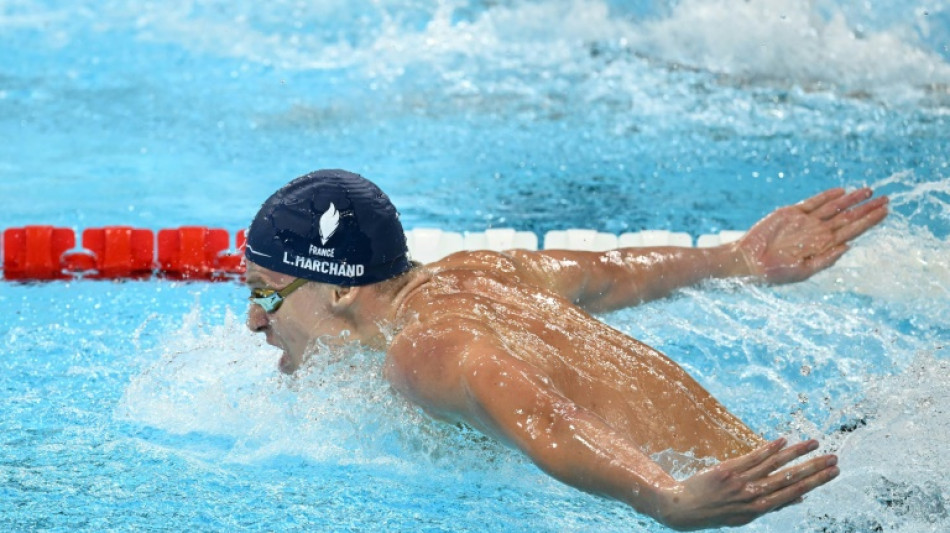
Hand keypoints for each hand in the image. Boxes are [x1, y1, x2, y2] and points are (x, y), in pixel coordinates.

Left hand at [656, 438, 838, 530]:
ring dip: (796, 453)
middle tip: (834, 458)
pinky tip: (783, 440)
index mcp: (760, 509)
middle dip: (814, 468)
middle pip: (790, 478)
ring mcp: (741, 482)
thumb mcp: (746, 516)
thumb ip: (771, 504)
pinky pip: (752, 457)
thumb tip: (799, 497)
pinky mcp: (727, 469)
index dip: (816, 481)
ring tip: (814, 443)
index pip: (795, 492)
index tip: (834, 472)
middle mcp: (753, 495)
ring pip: (774, 465)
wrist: (684, 508)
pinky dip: (769, 449)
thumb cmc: (718, 512)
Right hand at [736, 188, 888, 283]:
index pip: (852, 231)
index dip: (869, 221)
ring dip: (851, 199)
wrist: (749, 261)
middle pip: (848, 217)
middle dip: (867, 208)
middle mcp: (817, 232)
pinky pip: (813, 202)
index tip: (885, 212)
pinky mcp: (791, 213)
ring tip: (869, 190)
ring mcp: (805, 221)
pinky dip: (827, 196)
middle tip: (886, 198)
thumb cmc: (774, 272)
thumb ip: (825, 259)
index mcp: (823, 246)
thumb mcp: (803, 271)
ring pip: (834, 207)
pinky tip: (841, 191)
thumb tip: (849, 247)